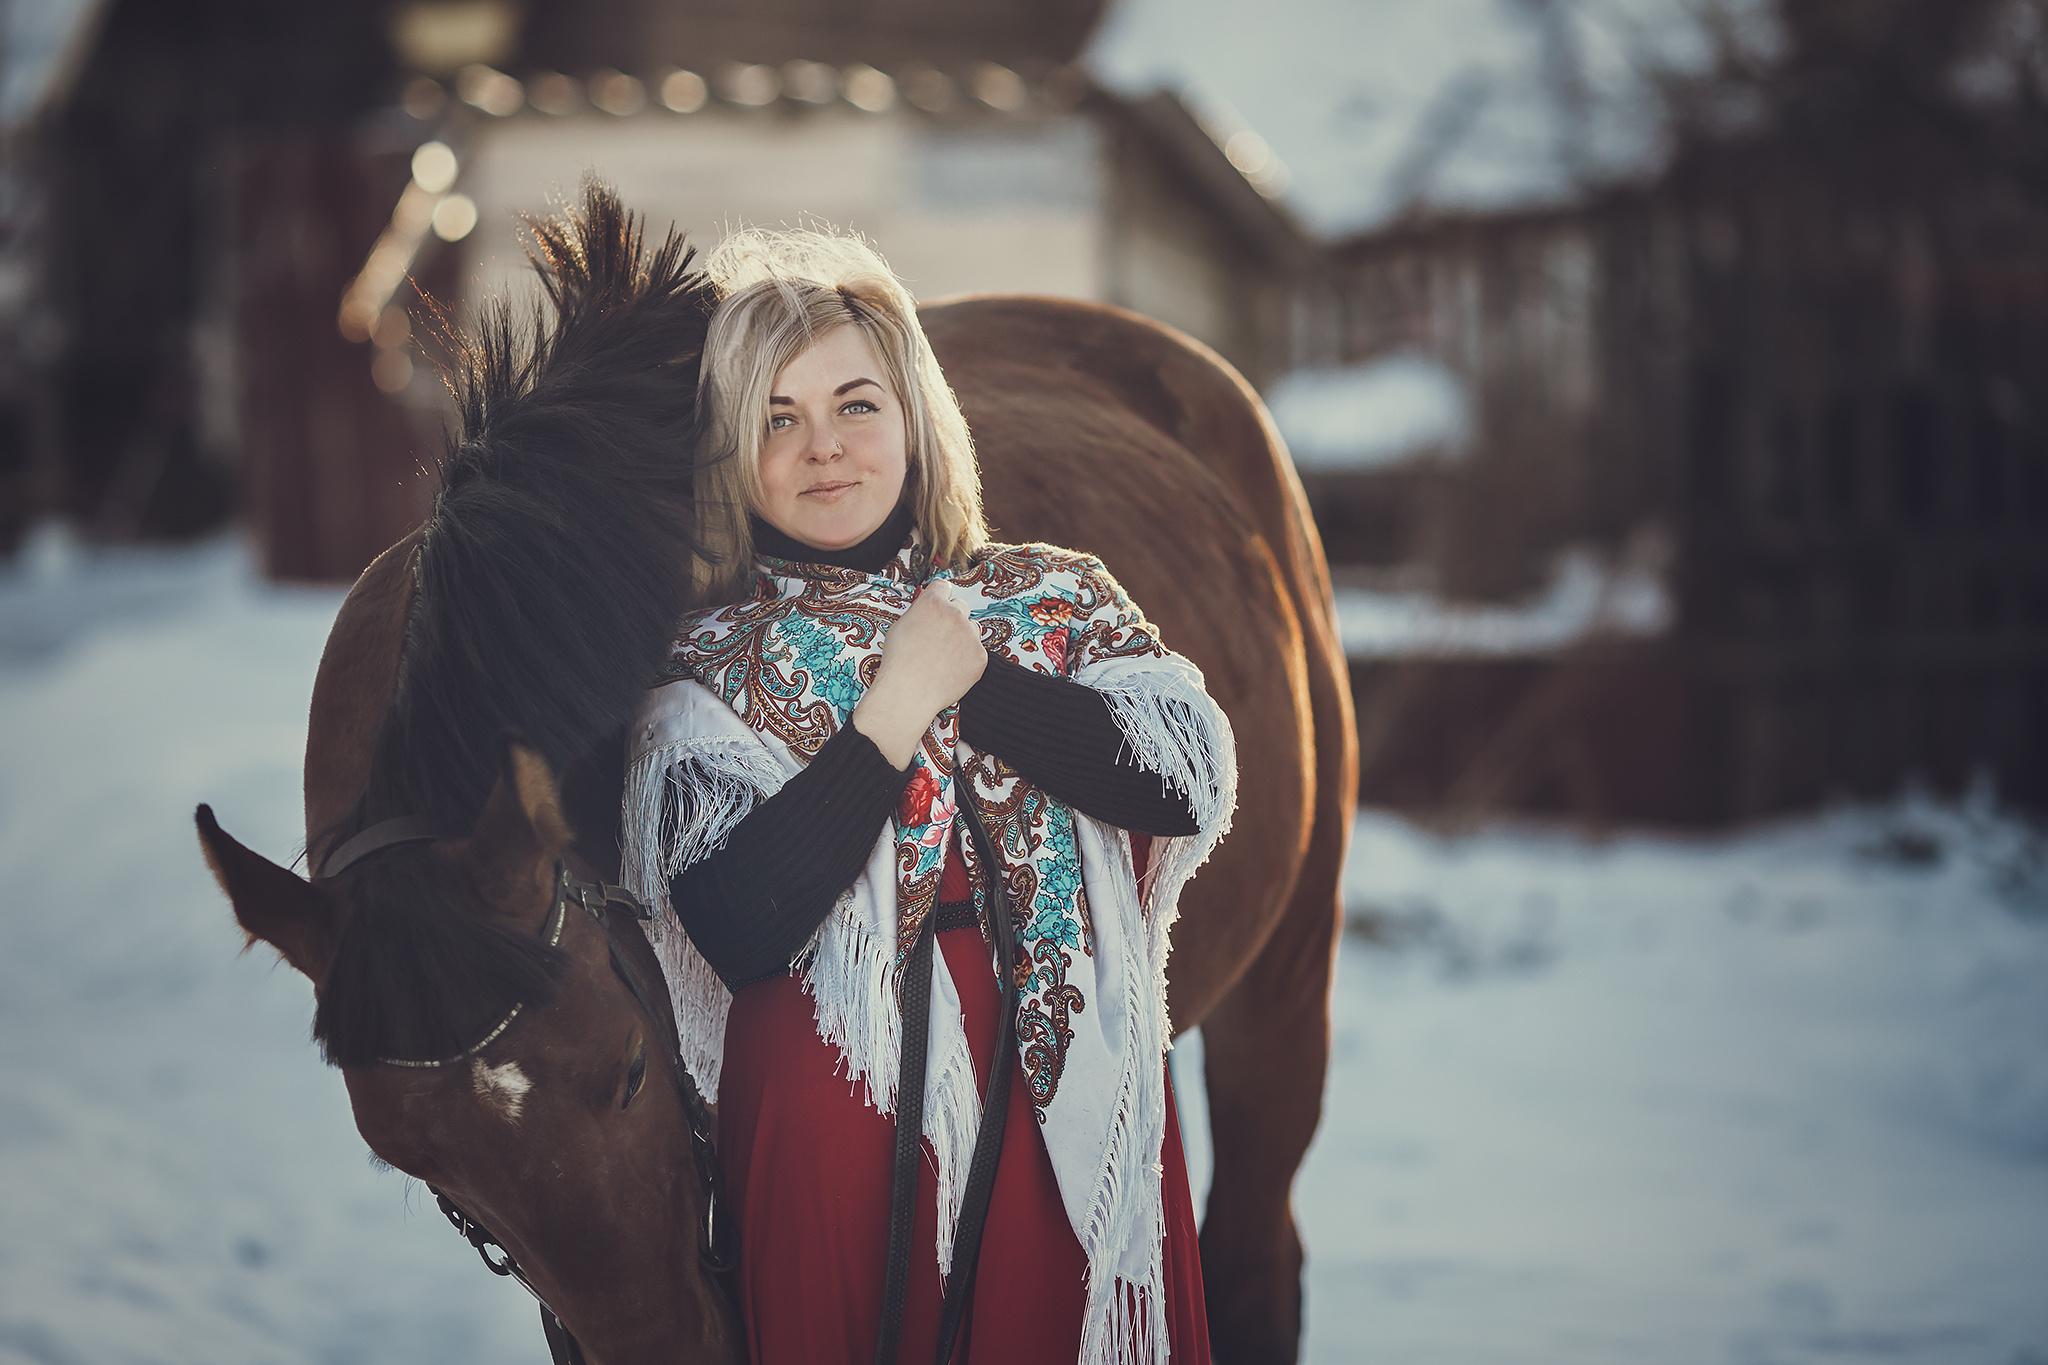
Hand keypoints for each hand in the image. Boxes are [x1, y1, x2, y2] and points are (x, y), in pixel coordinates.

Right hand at [852, 580, 987, 767]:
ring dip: (963, 637)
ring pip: (972, 628)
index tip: (939, 607)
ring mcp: (970, 635)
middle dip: (952, 617)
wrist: (908, 693)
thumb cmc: (898, 661)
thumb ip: (919, 611)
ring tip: (944, 657)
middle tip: (939, 637)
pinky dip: (967, 659)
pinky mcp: (980, 656)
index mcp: (933, 603)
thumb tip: (928, 601)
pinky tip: (951, 670)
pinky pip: (977, 652)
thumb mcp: (900, 626)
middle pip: (961, 606)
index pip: (944, 587)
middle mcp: (955, 614)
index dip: (940, 598)